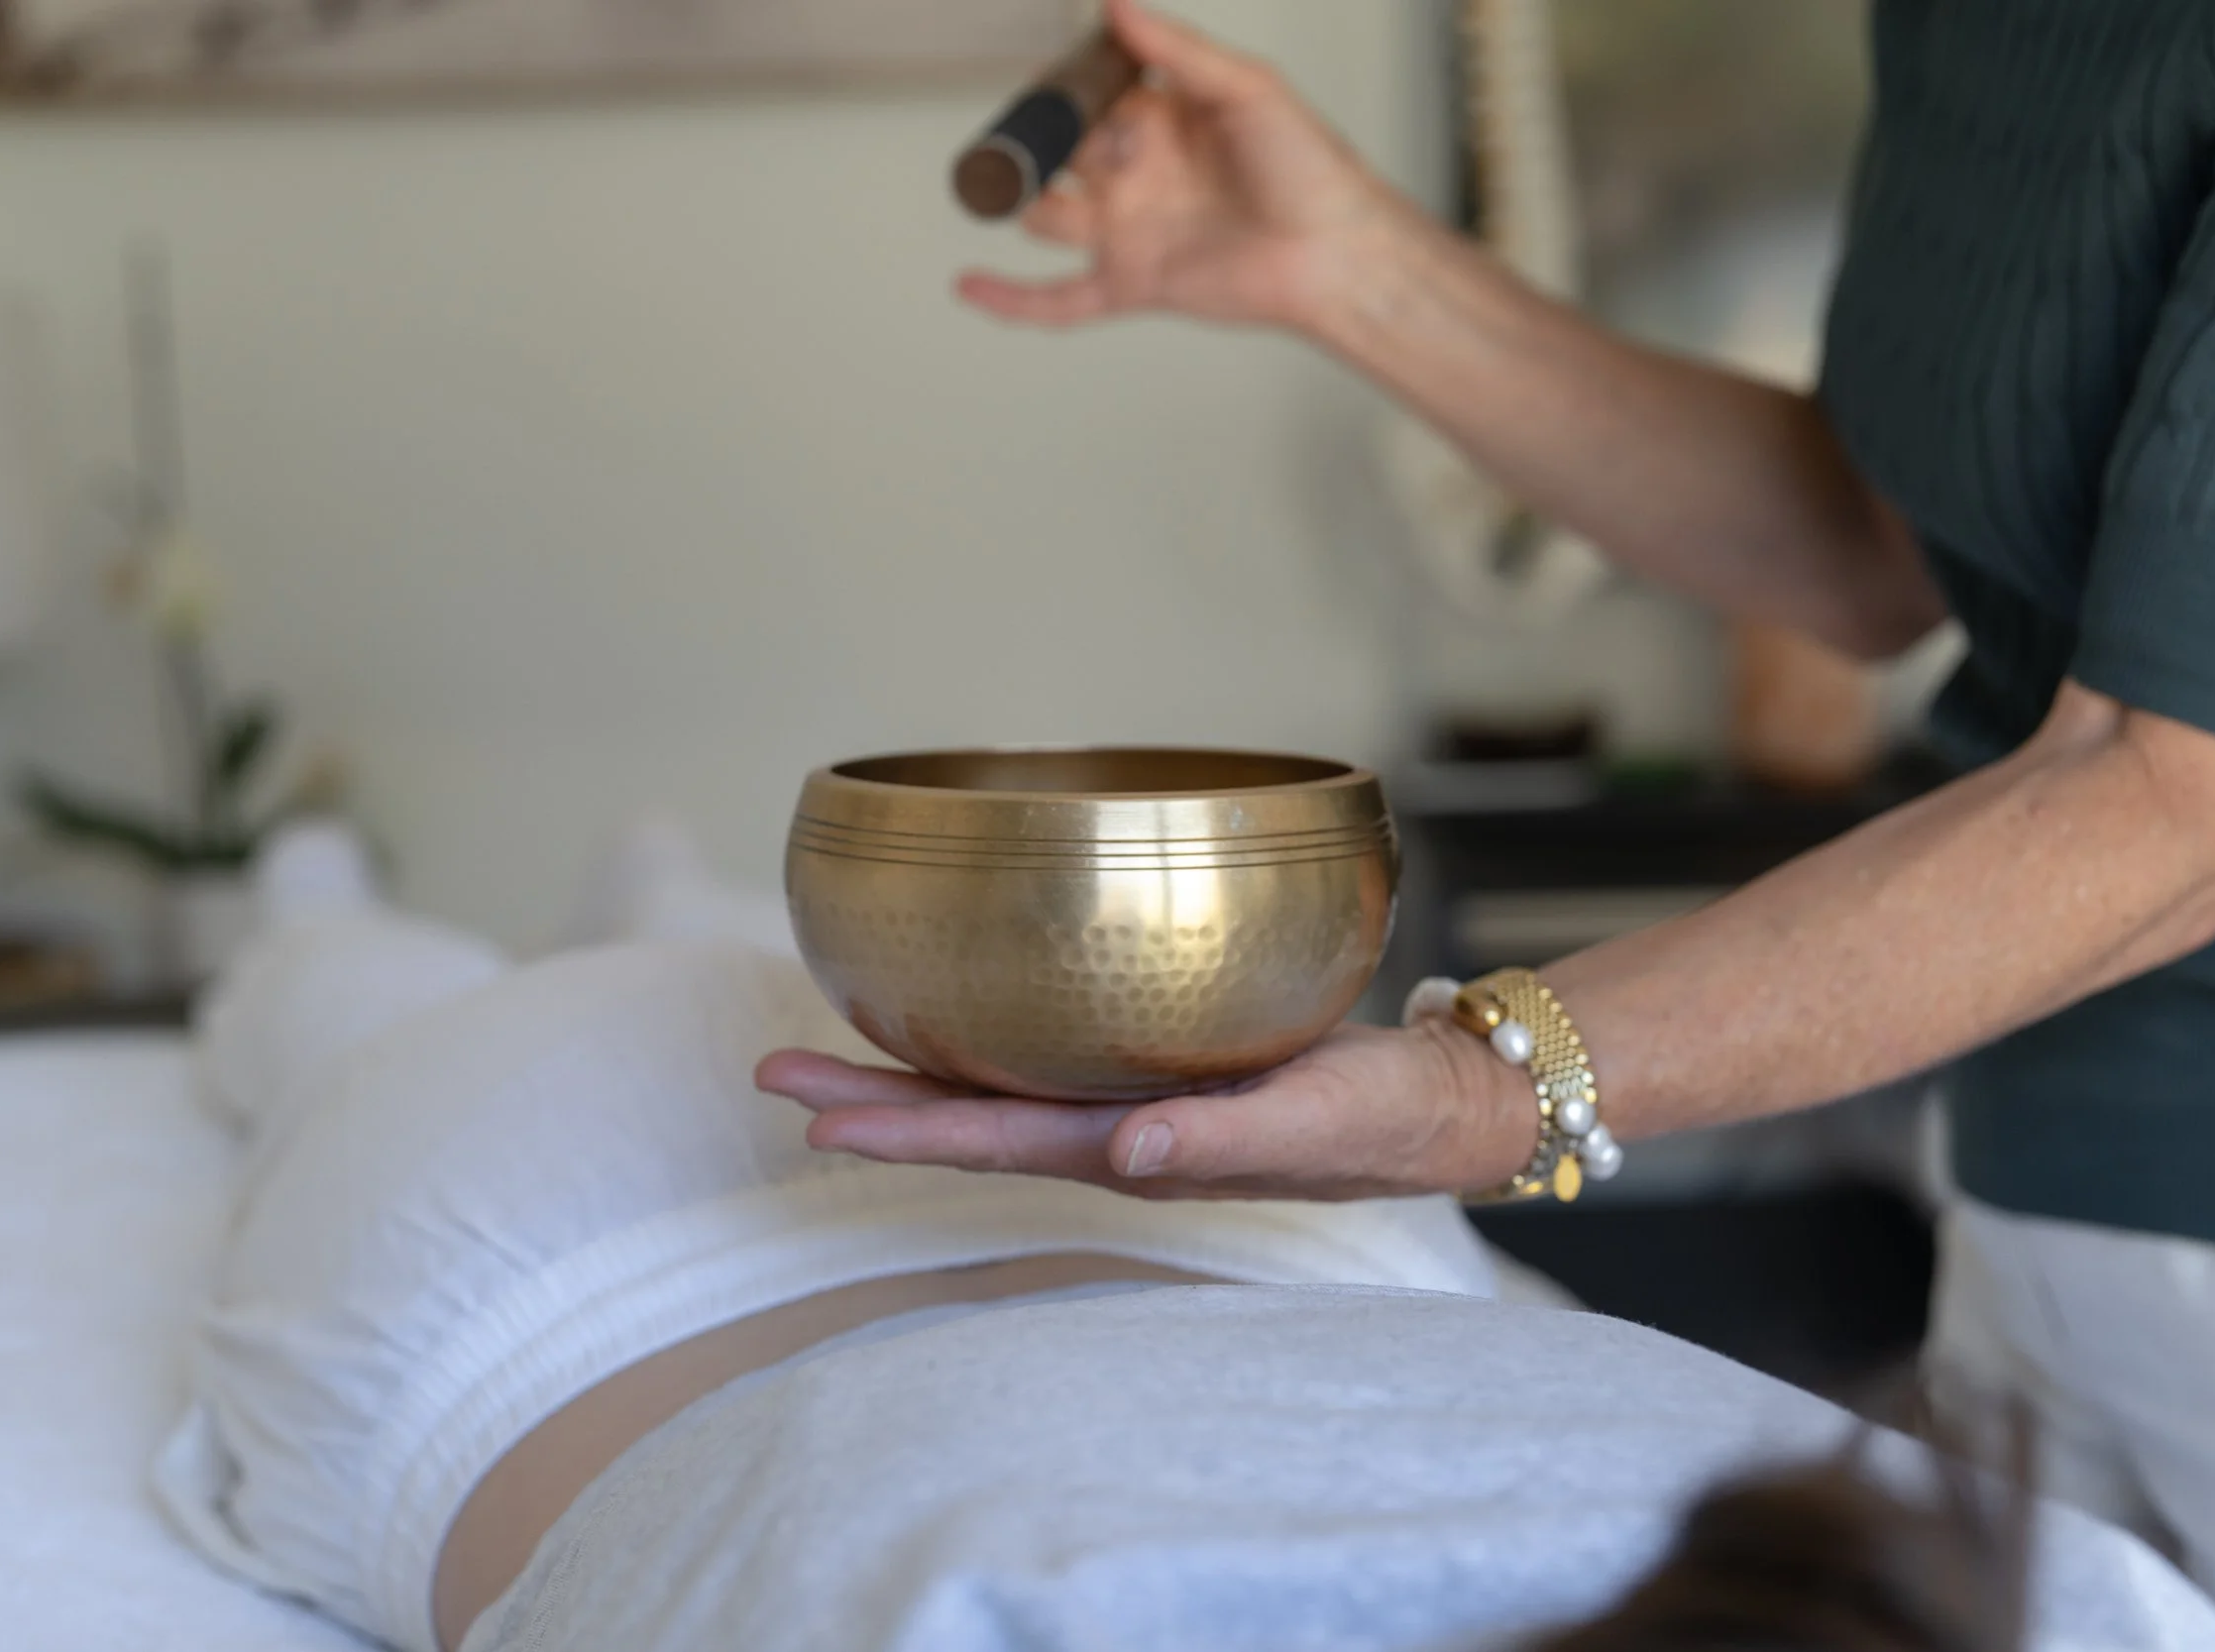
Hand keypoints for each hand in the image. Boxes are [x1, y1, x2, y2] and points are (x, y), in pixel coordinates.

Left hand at [754, 1022, 1535, 1202]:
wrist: (1443, 1103)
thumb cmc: (1388, 1117)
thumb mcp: (1317, 1121)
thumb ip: (1223, 1136)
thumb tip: (1127, 1154)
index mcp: (1139, 1150)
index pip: (996, 1142)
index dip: (904, 1128)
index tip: (816, 1115)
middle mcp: (1115, 1129)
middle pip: (969, 1116)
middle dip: (871, 1099)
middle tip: (771, 1072)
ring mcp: (1130, 1097)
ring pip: (996, 1085)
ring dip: (909, 1073)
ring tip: (824, 1049)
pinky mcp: (1157, 1060)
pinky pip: (1046, 1052)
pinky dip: (982, 1037)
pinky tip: (951, 1015)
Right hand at [960, 0, 1409, 334]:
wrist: (1334, 251)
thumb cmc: (1309, 168)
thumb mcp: (1246, 88)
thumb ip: (1177, 49)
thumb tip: (1117, 2)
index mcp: (1162, 120)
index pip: (1089, 94)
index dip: (1063, 84)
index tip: (1044, 70)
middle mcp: (1139, 174)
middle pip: (1060, 152)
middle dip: (1036, 141)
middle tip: (1022, 133)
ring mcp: (1129, 230)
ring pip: (1049, 216)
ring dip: (1020, 201)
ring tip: (997, 186)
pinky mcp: (1131, 283)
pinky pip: (1060, 299)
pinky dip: (1011, 298)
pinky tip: (968, 285)